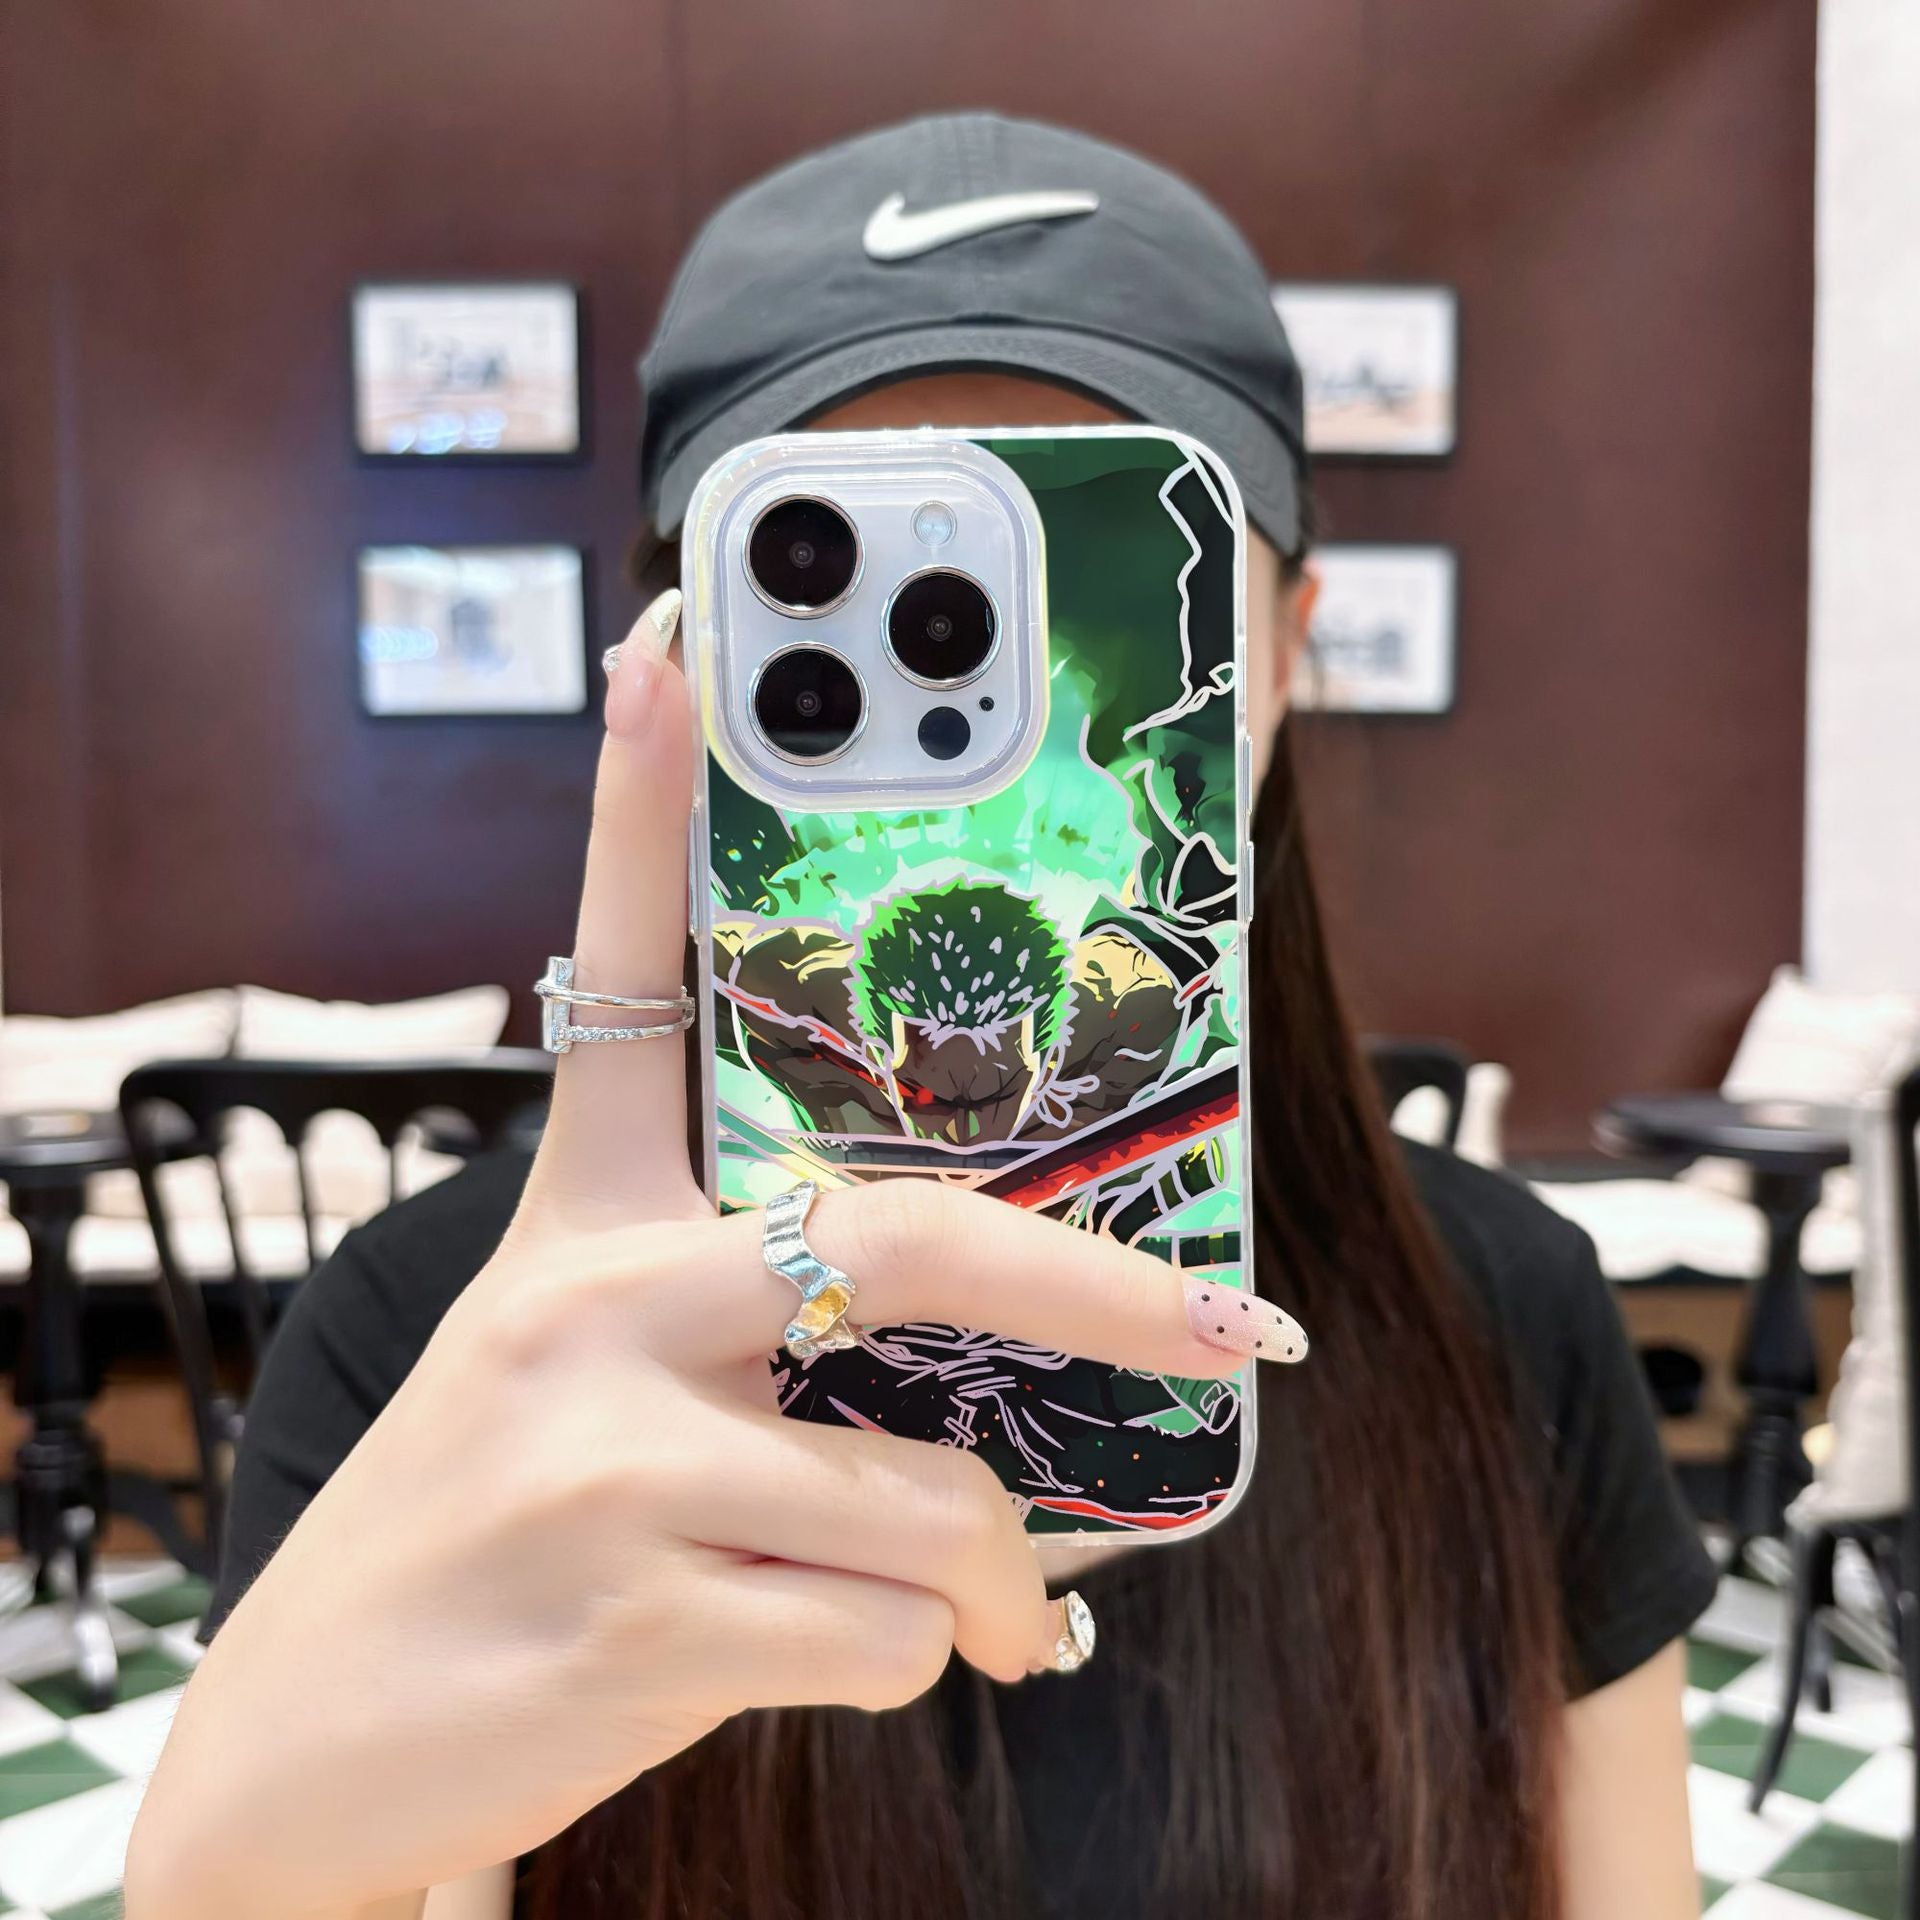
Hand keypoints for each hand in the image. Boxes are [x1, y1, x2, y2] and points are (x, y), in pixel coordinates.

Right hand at [125, 589, 1299, 1918]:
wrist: (314, 1743)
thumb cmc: (493, 1530)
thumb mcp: (587, 1385)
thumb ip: (754, 1335)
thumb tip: (990, 1363)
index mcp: (579, 1224)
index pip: (615, 971)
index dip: (645, 802)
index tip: (678, 643)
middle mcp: (586, 1303)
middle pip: (900, 1239)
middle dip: (1108, 1292)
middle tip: (1249, 1341)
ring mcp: (601, 1453)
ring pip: (928, 1502)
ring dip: (998, 1589)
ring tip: (1005, 1627)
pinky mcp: (631, 1609)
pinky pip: (890, 1633)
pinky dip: (936, 1666)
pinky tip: (878, 1667)